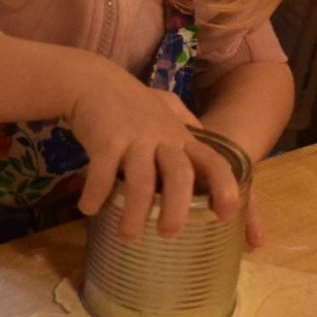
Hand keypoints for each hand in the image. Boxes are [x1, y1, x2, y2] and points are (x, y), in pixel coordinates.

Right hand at [64, 57, 241, 241]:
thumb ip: (187, 129)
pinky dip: (96, 194)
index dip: (224, 188)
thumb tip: (206, 156)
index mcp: (181, 137)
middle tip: (168, 234)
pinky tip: (89, 208)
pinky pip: (103, 172)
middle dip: (177, 208)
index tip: (227, 216)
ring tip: (128, 235)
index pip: (213, 161)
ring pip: (141, 181)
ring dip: (135, 212)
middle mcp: (162, 137)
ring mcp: (134, 138)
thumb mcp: (167, 110)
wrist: (92, 81)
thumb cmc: (132, 101)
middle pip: (179, 175)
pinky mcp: (105, 140)